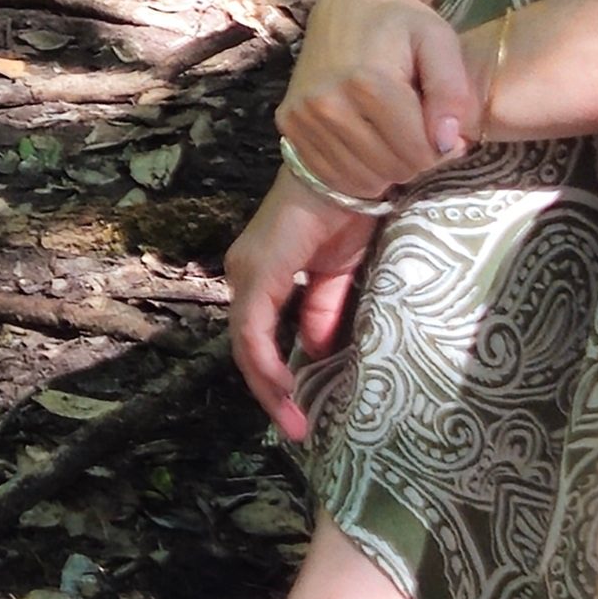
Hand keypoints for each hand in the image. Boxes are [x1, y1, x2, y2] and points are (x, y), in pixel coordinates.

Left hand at [221, 167, 381, 440]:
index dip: (275, 376)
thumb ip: (325, 309)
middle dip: (271, 392)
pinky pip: (254, 327)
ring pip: (246, 343)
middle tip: (298, 428)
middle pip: (248, 347)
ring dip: (269, 387)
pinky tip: (285, 387)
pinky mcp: (258, 271)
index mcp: (265, 273)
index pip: (260, 336)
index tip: (300, 412)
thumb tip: (316, 350)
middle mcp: (247, 273)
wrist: (352, 170)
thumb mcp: (340, 272)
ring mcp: (248, 271)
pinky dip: (266, 361)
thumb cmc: (349, 209)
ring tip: (294, 420)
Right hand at [275, 0, 478, 203]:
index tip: (443, 130)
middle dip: (415, 158)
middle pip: (392, 169)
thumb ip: (452, 92)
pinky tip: (367, 144)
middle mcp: (329, 104)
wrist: (349, 2)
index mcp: (370, 83)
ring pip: (362, 179)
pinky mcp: (289, 124)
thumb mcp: (440, 42)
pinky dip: (356, 171)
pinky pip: (331, 176)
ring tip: (393, 136)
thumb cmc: (403, 22)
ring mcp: (304, 116)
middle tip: (418, 130)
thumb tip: (448, 143)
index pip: (419, 153)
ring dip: (386, 167)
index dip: (442, 149)